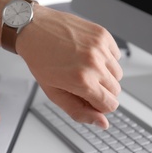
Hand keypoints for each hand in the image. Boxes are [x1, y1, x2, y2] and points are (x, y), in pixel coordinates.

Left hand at [17, 4, 122, 128]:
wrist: (33, 29)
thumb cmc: (40, 60)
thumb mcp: (54, 92)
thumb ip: (79, 111)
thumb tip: (102, 123)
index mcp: (82, 81)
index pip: (110, 105)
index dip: (99, 105)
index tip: (88, 98)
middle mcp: (94, 63)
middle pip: (116, 90)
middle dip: (101, 90)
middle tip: (81, 81)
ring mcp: (100, 47)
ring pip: (118, 73)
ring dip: (104, 74)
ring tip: (83, 66)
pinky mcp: (102, 34)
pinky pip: (116, 55)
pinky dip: (105, 58)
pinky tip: (86, 54)